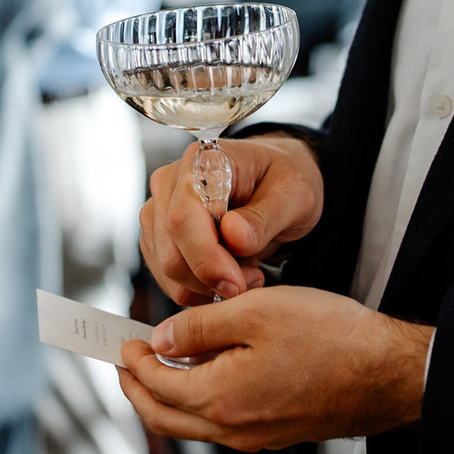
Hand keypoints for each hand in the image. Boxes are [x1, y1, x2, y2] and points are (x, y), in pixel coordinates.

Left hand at [114, 286, 431, 451]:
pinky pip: (220, 425)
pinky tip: (205, 373)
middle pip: (165, 417)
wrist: (387, 374)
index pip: (156, 385)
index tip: (125, 339)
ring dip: (166, 397)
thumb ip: (199, 327)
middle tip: (125, 362)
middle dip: (137, 389)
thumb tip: (161, 338)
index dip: (134, 361)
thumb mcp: (255, 312)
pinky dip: (198, 403)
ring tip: (159, 365)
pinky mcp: (275, 432)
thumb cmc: (328, 336)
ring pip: (192, 426)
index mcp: (220, 399)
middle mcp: (232, 429)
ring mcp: (255, 436)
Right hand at [140, 134, 322, 305]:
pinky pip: (169, 279)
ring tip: (247, 275)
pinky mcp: (160, 238)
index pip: (183, 217)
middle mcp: (169, 183)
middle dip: (211, 280)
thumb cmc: (283, 182)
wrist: (276, 186)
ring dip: (207, 288)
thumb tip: (232, 236)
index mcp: (201, 163)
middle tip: (253, 281)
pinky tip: (230, 276)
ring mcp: (159, 212)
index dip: (206, 258)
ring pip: (167, 270)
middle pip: (170, 251)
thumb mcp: (293, 195)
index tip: (237, 284)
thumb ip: (264, 217)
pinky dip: (200, 290)